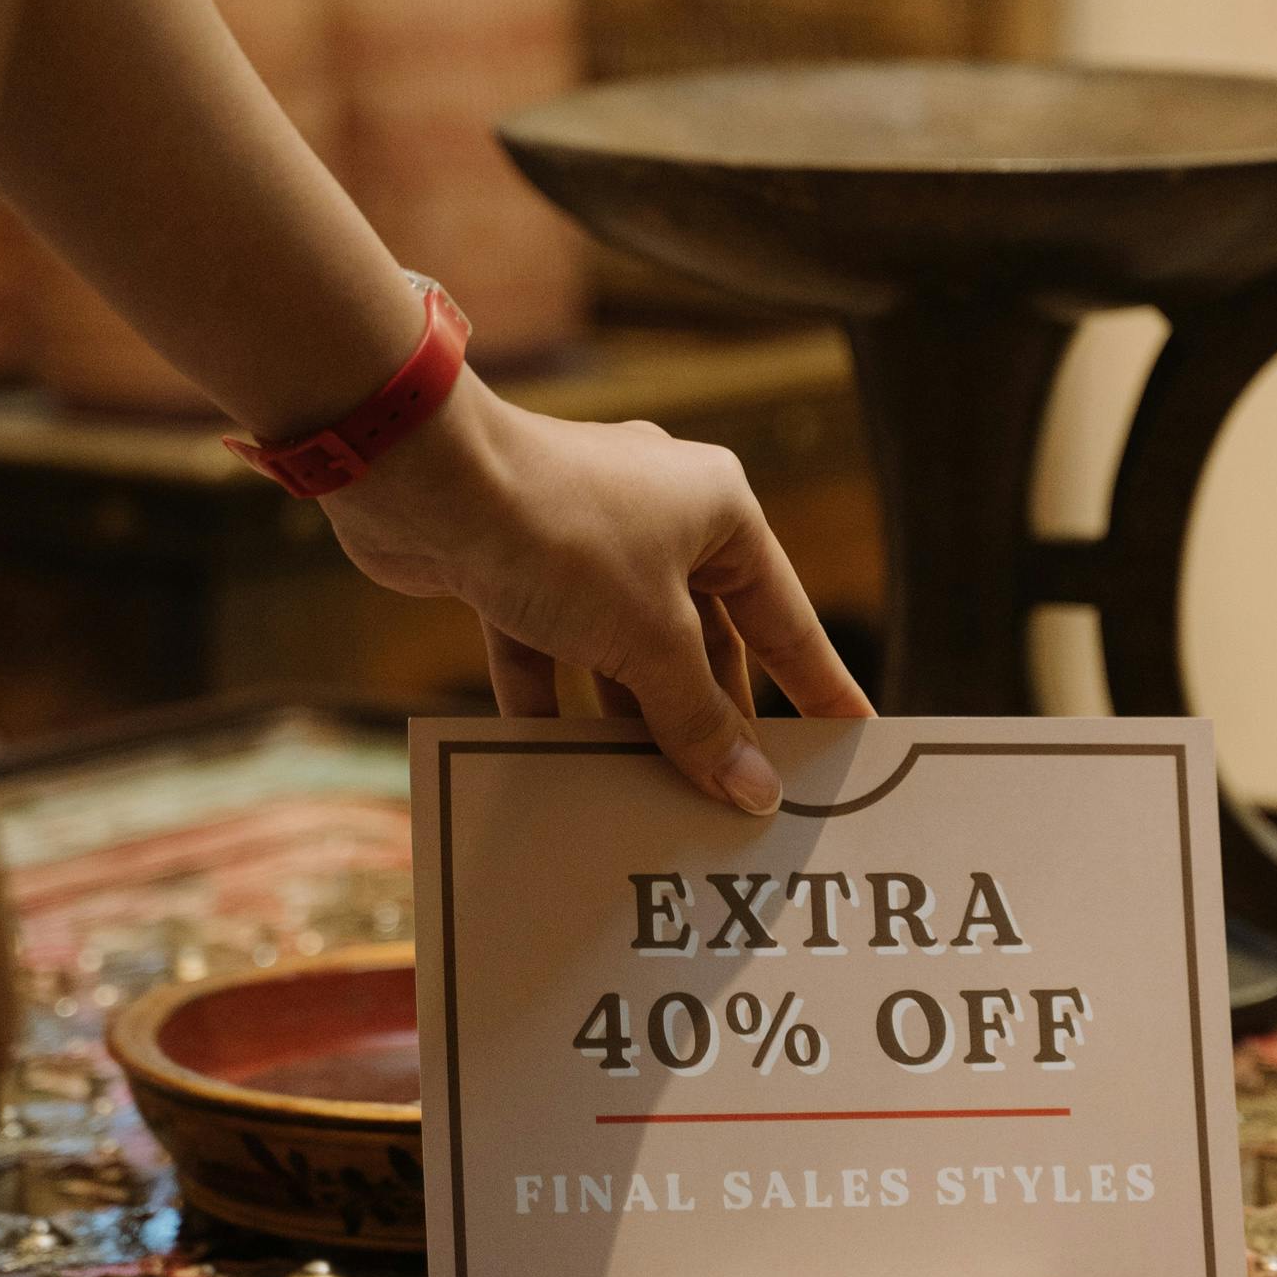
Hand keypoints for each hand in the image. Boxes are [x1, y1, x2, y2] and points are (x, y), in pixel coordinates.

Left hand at [324, 377, 873, 810]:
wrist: (425, 480)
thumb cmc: (562, 536)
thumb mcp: (650, 640)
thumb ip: (701, 720)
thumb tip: (756, 791)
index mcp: (719, 509)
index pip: (785, 618)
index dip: (818, 684)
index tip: (852, 737)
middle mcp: (658, 515)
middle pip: (703, 639)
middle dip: (711, 716)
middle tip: (742, 793)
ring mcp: (583, 537)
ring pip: (622, 648)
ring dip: (629, 717)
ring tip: (649, 795)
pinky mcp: (516, 563)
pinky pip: (550, 646)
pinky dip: (552, 699)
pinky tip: (551, 762)